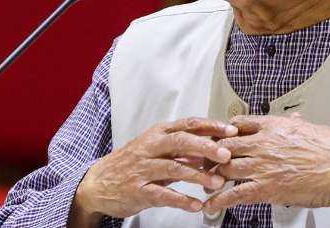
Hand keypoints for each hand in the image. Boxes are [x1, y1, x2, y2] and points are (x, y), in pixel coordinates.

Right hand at [71, 117, 236, 224]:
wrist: (98, 182)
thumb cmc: (131, 163)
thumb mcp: (156, 150)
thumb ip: (183, 149)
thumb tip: (211, 148)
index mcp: (158, 134)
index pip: (188, 124)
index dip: (211, 126)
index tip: (231, 130)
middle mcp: (150, 147)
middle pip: (181, 142)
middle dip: (206, 147)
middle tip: (226, 155)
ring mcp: (143, 169)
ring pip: (174, 168)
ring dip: (198, 176)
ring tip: (217, 183)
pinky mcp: (137, 190)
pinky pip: (162, 194)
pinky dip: (181, 200)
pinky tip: (196, 205)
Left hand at [203, 114, 329, 214]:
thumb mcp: (309, 128)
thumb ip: (294, 125)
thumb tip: (293, 119)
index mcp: (273, 126)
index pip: (236, 124)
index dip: (221, 132)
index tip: (214, 138)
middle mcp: (263, 143)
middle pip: (224, 146)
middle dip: (210, 154)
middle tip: (202, 161)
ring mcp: (263, 165)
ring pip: (224, 168)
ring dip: (211, 176)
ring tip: (202, 182)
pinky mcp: (267, 187)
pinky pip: (235, 193)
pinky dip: (218, 199)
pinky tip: (209, 204)